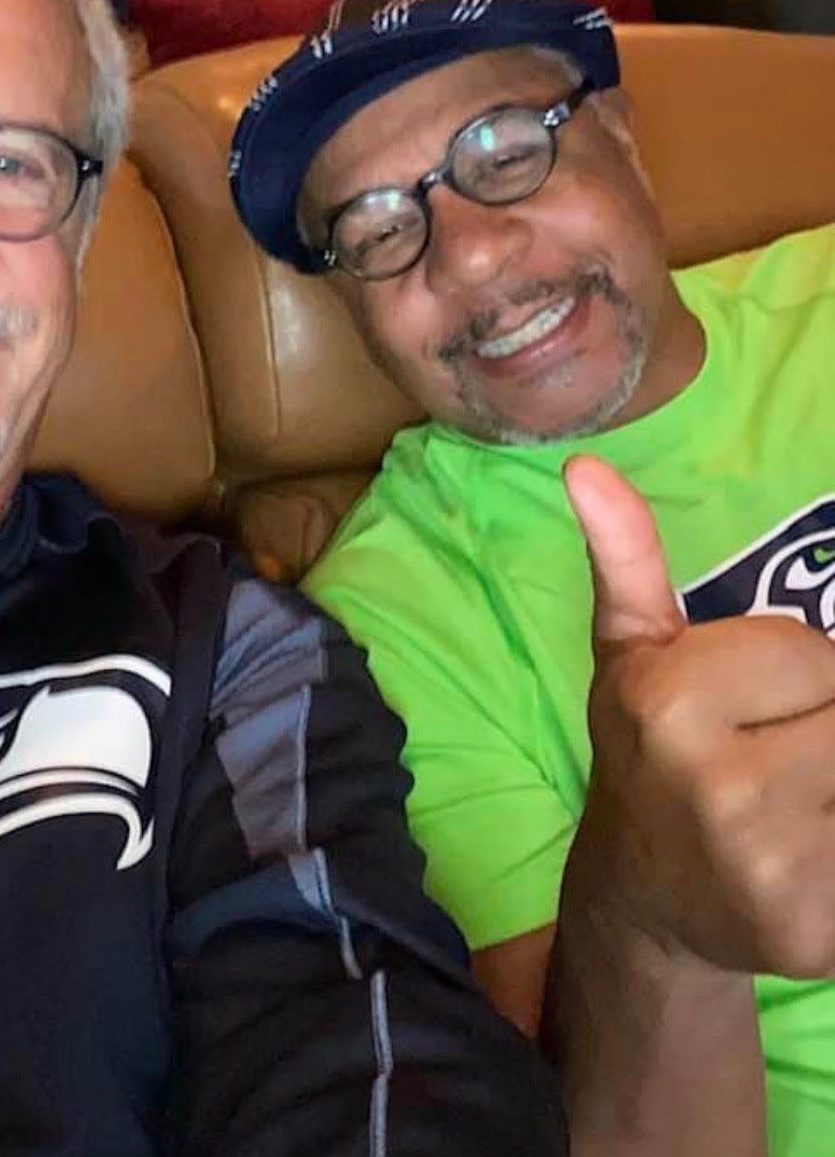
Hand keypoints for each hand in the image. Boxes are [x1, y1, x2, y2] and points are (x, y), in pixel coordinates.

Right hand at [563, 454, 834, 978]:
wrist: (644, 894)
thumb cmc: (647, 749)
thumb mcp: (631, 651)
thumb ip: (626, 557)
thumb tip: (586, 465)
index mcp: (669, 704)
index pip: (812, 653)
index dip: (787, 674)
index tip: (740, 707)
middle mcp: (718, 788)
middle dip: (823, 724)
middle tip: (773, 753)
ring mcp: (769, 869)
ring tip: (795, 799)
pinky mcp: (814, 932)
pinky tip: (809, 849)